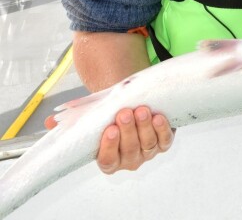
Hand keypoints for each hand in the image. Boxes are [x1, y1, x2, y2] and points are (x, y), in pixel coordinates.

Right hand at [45, 106, 173, 173]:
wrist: (132, 107)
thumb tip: (50, 121)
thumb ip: (73, 121)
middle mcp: (129, 160)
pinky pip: (165, 140)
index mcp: (108, 160)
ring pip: (148, 144)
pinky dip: (162, 129)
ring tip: (141, 110)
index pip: (107, 160)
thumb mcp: (91, 119)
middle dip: (128, 131)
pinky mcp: (163, 143)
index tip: (109, 129)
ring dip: (145, 127)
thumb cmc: (109, 117)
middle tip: (124, 113)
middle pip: (130, 150)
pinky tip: (158, 116)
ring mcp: (147, 153)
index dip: (109, 146)